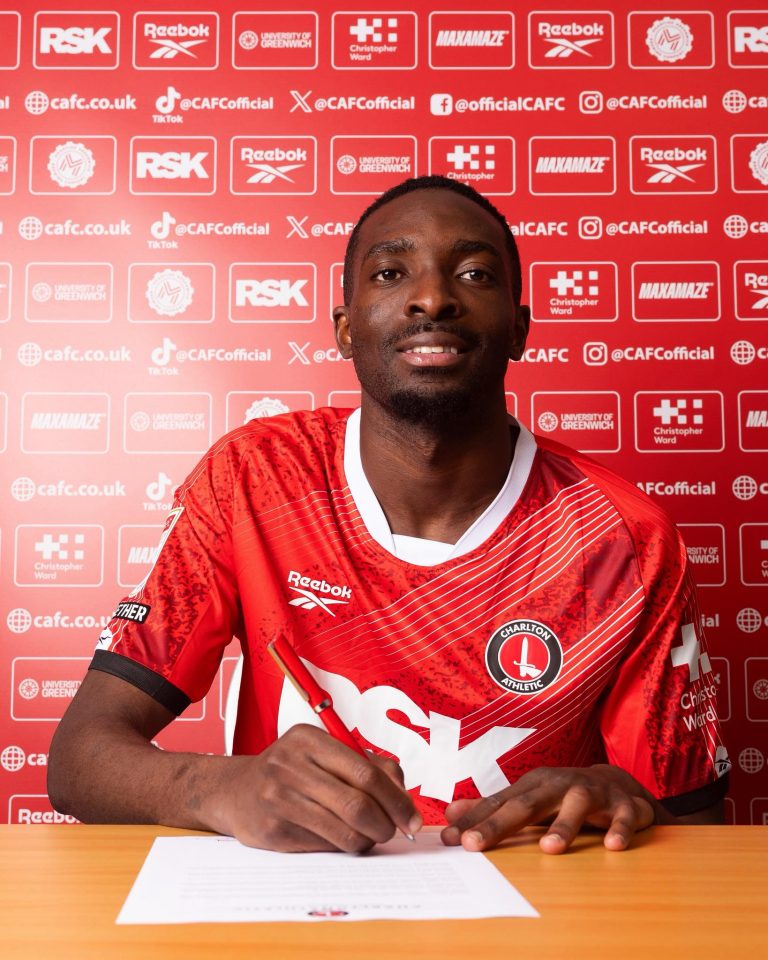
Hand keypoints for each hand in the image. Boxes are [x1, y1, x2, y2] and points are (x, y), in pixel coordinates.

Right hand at [204, 724, 421, 852]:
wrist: (235, 791)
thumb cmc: (291, 771)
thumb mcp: (323, 753)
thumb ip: (367, 766)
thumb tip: (404, 799)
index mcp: (308, 739)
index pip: (366, 773)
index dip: (396, 799)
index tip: (412, 817)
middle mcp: (290, 765)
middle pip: (357, 804)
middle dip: (386, 824)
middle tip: (395, 831)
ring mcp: (278, 798)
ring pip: (343, 831)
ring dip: (368, 839)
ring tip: (370, 835)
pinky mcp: (272, 830)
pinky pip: (324, 846)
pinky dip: (343, 846)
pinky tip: (342, 838)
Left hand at [441, 765, 664, 853]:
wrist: (616, 783)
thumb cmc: (561, 796)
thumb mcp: (526, 799)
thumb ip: (491, 809)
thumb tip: (449, 815)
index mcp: (533, 785)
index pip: (499, 804)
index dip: (473, 822)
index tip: (450, 841)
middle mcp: (558, 785)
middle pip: (527, 804)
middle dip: (500, 824)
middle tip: (475, 845)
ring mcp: (591, 792)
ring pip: (577, 805)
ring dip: (564, 825)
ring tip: (550, 848)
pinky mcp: (623, 804)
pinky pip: (623, 816)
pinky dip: (619, 829)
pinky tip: (613, 846)